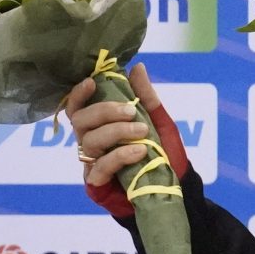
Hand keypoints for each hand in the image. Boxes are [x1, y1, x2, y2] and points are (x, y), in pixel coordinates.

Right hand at [65, 63, 159, 187]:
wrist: (176, 185)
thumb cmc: (163, 153)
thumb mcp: (159, 122)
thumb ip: (146, 97)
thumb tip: (137, 68)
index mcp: (101, 126)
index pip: (78, 108)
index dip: (79, 94)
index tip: (93, 82)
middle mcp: (91, 143)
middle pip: (80, 121)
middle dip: (104, 111)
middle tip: (131, 111)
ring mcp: (92, 164)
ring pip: (89, 142)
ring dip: (116, 132)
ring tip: (142, 132)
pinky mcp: (97, 184)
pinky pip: (100, 167)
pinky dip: (119, 156)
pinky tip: (139, 151)